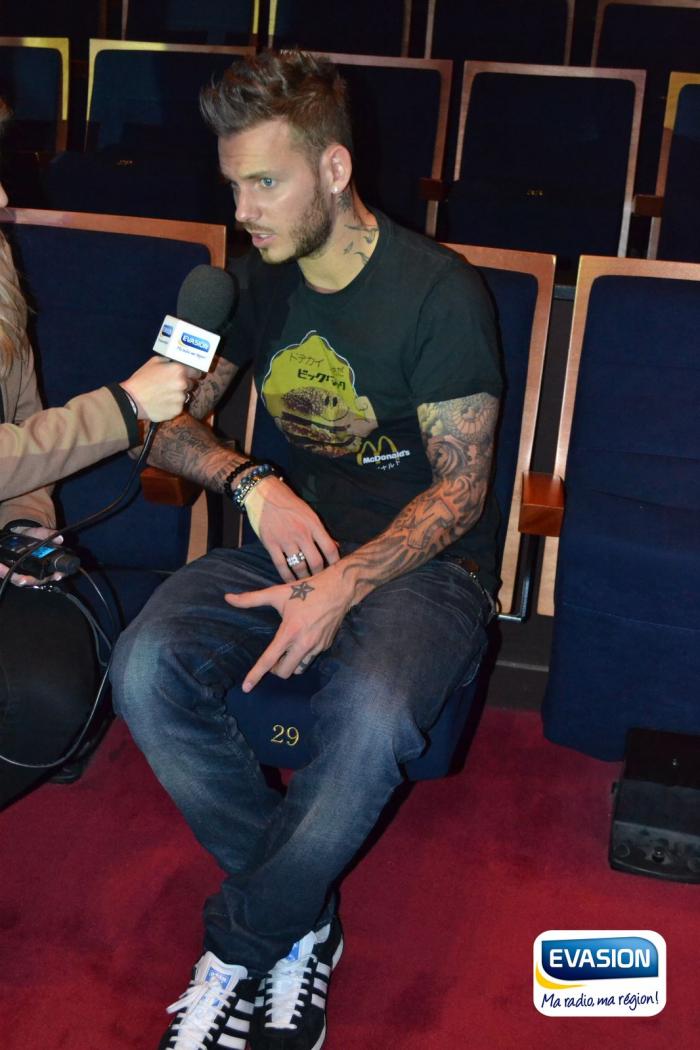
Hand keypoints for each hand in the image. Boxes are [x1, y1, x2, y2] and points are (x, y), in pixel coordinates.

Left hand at [0, 525, 63, 586]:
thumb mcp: (41, 533)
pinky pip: (10, 575)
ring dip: (15, 578)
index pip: (57, 574)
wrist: (24, 534)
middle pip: (36, 581)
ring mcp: (27, 574)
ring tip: (6, 570)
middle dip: (29, 580)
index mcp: (50, 565)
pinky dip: (4, 572)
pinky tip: (1, 566)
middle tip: (23, 579)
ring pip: (22, 581)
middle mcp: (39, 573)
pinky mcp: (15, 572)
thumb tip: (59, 538)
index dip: (57, 576)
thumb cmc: (35, 536)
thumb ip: (49, 535)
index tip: (56, 575)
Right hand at [120, 357, 201, 421]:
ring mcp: (181, 399)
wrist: (133, 400)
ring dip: (178, 396)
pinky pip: (178, 407)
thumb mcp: (154, 361)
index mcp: (179, 370)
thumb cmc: (142, 379)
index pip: (196, 372)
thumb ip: (169, 361)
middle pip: (191, 385)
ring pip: (185, 397)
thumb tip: (176, 363)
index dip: (192, 374)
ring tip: (164, 395)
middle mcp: (183, 384)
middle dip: (184, 385)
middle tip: (172, 386)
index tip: (190, 376)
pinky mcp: (177, 411)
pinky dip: (173, 405)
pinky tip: (162, 403)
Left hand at [225, 562, 351, 691]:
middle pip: (285, 672)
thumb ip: (251, 598)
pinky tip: (302, 643)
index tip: (246, 688)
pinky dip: (303, 656)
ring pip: (299, 669)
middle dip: (276, 670)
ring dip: (290, 665)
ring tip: (287, 652)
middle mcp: (304, 643)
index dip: (256, 674)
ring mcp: (317, 646)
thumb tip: (228, 598)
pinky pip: (311, 659)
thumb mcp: (277, 593)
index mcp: (290, 632)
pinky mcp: (326, 646)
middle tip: (273, 657)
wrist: (338, 589)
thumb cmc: (306, 589)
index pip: (270, 660)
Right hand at [244, 476, 339, 581]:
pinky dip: (286, 577)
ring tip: (306, 583)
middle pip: (316, 561)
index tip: (335, 570)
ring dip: (304, 578)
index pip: (329, 548)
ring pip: (299, 566)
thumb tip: (335, 546)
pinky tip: (290, 582)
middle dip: (319, 574)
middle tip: (320, 580)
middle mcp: (301, 533)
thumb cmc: (289, 503)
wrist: (264, 493)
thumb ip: (321, 531)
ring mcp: (285, 539)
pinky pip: (281, 565)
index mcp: (313, 524)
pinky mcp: (271, 544)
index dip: (335, 562)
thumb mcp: (309, 513)